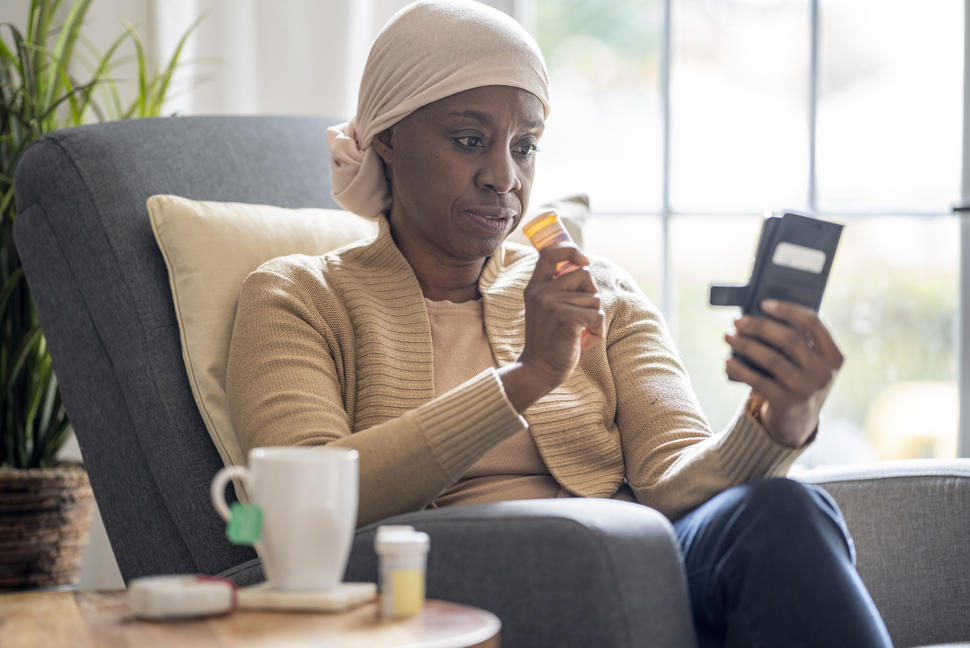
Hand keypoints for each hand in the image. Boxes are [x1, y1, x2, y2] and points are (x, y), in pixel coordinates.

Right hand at [498, 244, 603, 411]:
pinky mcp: (566, 318)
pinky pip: (597, 315)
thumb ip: (557, 289)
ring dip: (595, 317)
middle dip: (591, 295)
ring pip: (594, 298)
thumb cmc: (548, 340)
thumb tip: (584, 267)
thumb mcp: (546, 308)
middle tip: (583, 314)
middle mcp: (541, 291)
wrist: (538, 369)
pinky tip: (586, 340)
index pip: (550, 252)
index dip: (571, 251)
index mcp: (535, 286)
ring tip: (581, 331)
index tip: (583, 262)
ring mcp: (552, 304)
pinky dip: (597, 330)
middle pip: (584, 275)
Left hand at [723, 299, 843, 447]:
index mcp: (833, 356)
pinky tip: (728, 361)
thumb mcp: (807, 363)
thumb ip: (795, 342)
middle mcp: (823, 372)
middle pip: (789, 340)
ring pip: (772, 359)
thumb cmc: (797, 379)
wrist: (798, 422)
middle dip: (760, 327)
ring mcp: (806, 389)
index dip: (787, 310)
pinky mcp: (787, 403)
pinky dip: (741, 369)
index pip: (813, 323)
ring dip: (746, 345)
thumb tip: (757, 315)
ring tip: (729, 336)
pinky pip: (759, 381)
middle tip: (738, 320)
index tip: (763, 303)